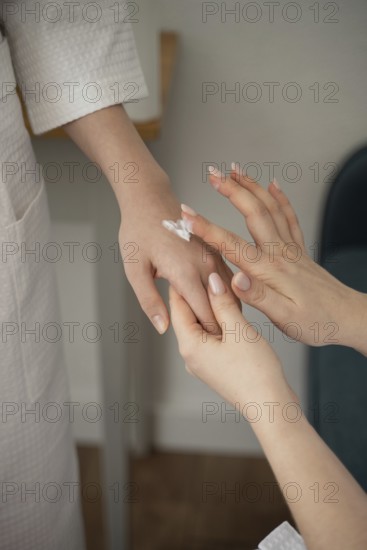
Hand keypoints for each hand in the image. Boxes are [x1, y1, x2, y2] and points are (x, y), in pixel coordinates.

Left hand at [119, 183, 235, 333]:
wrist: (150, 198)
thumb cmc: (139, 231)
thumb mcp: (135, 270)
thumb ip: (150, 302)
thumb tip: (164, 328)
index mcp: (186, 273)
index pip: (207, 316)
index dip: (208, 335)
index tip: (207, 347)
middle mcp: (206, 265)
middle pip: (221, 307)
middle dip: (218, 327)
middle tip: (213, 344)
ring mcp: (214, 256)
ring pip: (230, 294)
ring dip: (224, 311)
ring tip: (219, 328)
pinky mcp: (216, 251)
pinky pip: (228, 280)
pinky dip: (225, 296)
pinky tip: (219, 307)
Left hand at [169, 272, 288, 407]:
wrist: (270, 406)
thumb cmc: (255, 373)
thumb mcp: (238, 330)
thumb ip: (223, 303)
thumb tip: (211, 280)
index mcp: (190, 345)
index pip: (178, 306)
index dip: (182, 282)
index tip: (184, 262)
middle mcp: (192, 355)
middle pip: (189, 316)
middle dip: (197, 292)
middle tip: (202, 267)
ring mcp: (204, 362)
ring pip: (203, 326)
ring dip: (210, 306)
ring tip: (218, 283)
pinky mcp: (218, 365)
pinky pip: (213, 337)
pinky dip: (220, 322)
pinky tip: (230, 309)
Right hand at [180, 167, 366, 349]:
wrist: (348, 318)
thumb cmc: (317, 322)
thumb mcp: (285, 318)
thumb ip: (258, 297)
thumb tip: (234, 279)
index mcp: (269, 271)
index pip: (231, 245)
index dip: (206, 229)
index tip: (185, 215)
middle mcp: (279, 253)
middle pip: (253, 212)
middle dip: (230, 190)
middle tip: (211, 174)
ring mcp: (291, 249)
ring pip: (270, 208)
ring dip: (251, 186)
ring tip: (234, 170)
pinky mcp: (300, 250)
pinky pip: (289, 217)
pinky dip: (280, 198)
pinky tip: (273, 185)